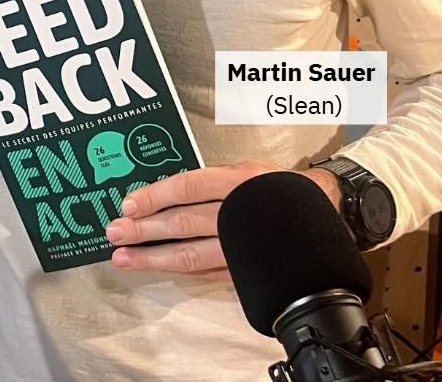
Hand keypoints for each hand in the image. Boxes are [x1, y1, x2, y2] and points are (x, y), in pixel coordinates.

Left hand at [104, 160, 342, 279]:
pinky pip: (206, 270)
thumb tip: (164, 193)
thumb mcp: (246, 170)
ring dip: (153, 257)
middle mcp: (238, 215)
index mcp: (237, 182)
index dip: (155, 197)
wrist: (327, 214)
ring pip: (191, 254)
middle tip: (114, 233)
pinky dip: (179, 269)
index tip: (128, 205)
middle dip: (143, 229)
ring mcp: (241, 247)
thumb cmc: (277, 187)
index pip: (187, 188)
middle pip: (183, 223)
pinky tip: (158, 267)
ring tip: (124, 258)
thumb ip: (211, 180)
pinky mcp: (245, 270)